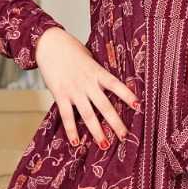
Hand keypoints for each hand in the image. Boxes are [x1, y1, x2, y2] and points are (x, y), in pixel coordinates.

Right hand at [35, 25, 139, 148]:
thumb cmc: (70, 49)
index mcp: (97, 72)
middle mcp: (87, 83)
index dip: (128, 95)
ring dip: (97, 132)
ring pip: (88, 115)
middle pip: (105, 106)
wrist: (49, 43)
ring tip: (105, 145)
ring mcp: (74, 91)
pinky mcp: (60, 95)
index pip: (116, 85)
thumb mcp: (89, 58)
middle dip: (116, 123)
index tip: (139, 106)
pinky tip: (76, 143)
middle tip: (125, 136)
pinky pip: (67, 116)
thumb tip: (107, 84)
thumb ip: (97, 72)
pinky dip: (71, 130)